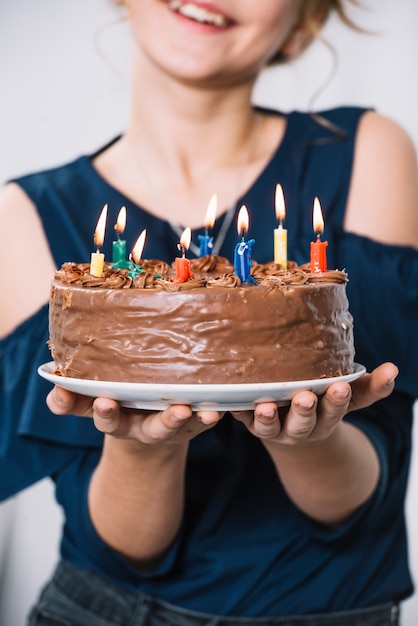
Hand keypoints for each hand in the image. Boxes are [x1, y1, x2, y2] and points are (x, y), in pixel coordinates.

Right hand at [47, 386, 222, 445]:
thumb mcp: (98, 399)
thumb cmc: (128, 405)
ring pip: (162, 426)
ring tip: (181, 410)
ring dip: (170, 419)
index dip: (68, 405)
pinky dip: (208, 417)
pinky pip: (199, 422)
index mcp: (107, 414)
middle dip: (109, 415)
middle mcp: (130, 424)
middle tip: (105, 404)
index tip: (60, 396)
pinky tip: (215, 410)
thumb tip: (54, 380)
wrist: (158, 436)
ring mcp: (160, 427)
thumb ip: (75, 392)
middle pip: (116, 424)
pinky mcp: (189, 425)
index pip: (79, 408)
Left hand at [232, 362, 397, 445]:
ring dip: (269, 417)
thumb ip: (371, 386)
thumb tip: (394, 369)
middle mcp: (300, 428)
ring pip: (270, 428)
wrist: (293, 426)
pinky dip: (236, 412)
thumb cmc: (324, 402)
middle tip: (306, 396)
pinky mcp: (249, 422)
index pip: (335, 412)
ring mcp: (273, 428)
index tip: (340, 386)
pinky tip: (232, 402)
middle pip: (304, 424)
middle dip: (306, 411)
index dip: (337, 401)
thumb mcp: (350, 396)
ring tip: (268, 405)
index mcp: (325, 419)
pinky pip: (240, 419)